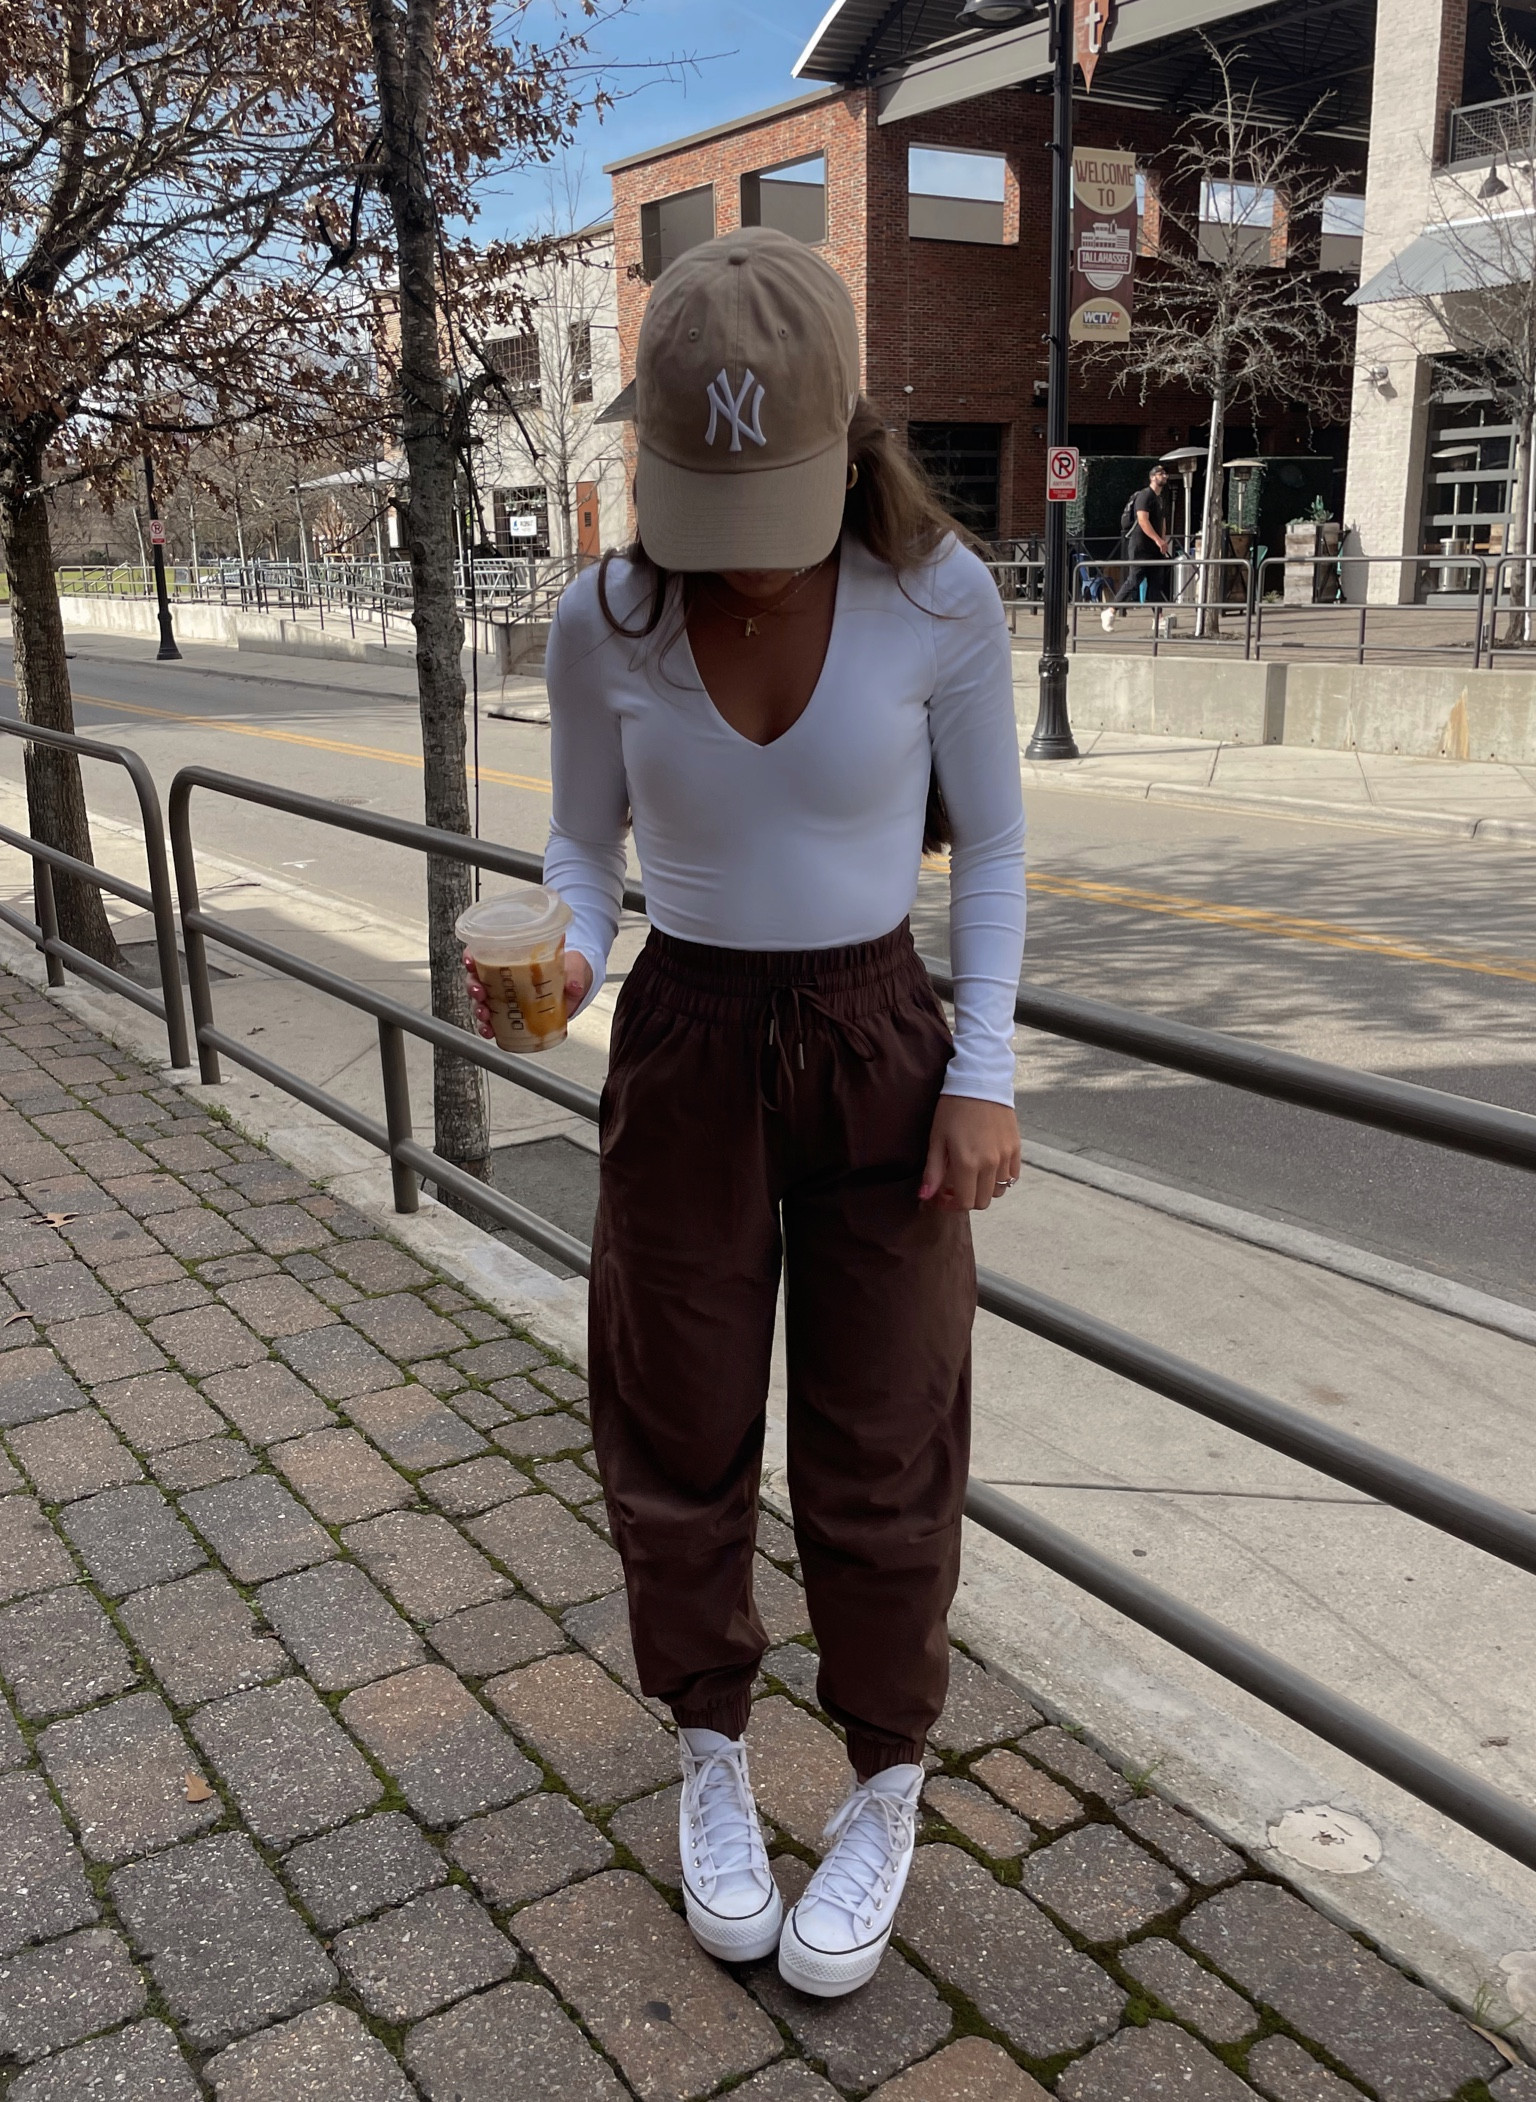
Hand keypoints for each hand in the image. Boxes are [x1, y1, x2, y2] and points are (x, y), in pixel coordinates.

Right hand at [464, 948, 592, 1039]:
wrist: (576, 985)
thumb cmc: (569, 967)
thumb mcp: (575, 965)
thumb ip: (575, 973)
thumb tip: (574, 985)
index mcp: (513, 955)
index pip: (483, 951)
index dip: (471, 956)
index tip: (471, 961)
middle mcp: (503, 974)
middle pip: (476, 978)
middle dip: (473, 987)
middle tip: (480, 993)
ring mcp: (505, 994)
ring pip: (481, 1001)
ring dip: (478, 1009)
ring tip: (485, 1016)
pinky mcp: (511, 1013)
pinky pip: (493, 1021)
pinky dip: (488, 1027)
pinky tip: (490, 1031)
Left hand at [920, 1096, 1021, 1211]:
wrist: (980, 1082)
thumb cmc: (952, 1109)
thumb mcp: (937, 1139)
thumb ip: (933, 1171)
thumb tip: (925, 1197)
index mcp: (967, 1163)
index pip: (964, 1203)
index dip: (951, 1205)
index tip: (942, 1197)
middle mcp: (990, 1164)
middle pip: (983, 1201)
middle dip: (967, 1200)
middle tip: (954, 1188)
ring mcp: (1006, 1156)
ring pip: (999, 1191)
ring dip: (984, 1190)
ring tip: (972, 1176)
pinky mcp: (1016, 1148)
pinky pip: (1012, 1176)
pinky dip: (1001, 1178)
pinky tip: (988, 1167)